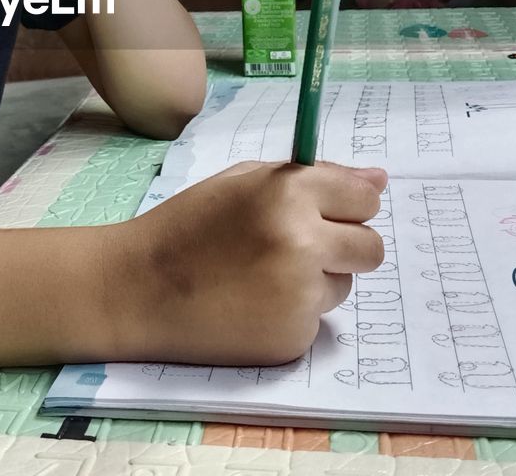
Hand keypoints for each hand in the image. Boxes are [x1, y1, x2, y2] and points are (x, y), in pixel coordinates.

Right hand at [106, 162, 387, 365]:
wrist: (136, 289)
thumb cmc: (188, 225)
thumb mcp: (243, 182)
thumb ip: (314, 177)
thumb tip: (379, 180)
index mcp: (289, 193)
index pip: (365, 198)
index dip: (348, 205)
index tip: (328, 212)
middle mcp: (303, 243)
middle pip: (371, 247)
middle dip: (346, 245)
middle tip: (299, 247)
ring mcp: (300, 296)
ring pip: (343, 285)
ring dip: (316, 280)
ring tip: (259, 276)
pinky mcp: (293, 338)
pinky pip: (316, 320)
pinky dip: (292, 313)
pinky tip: (250, 305)